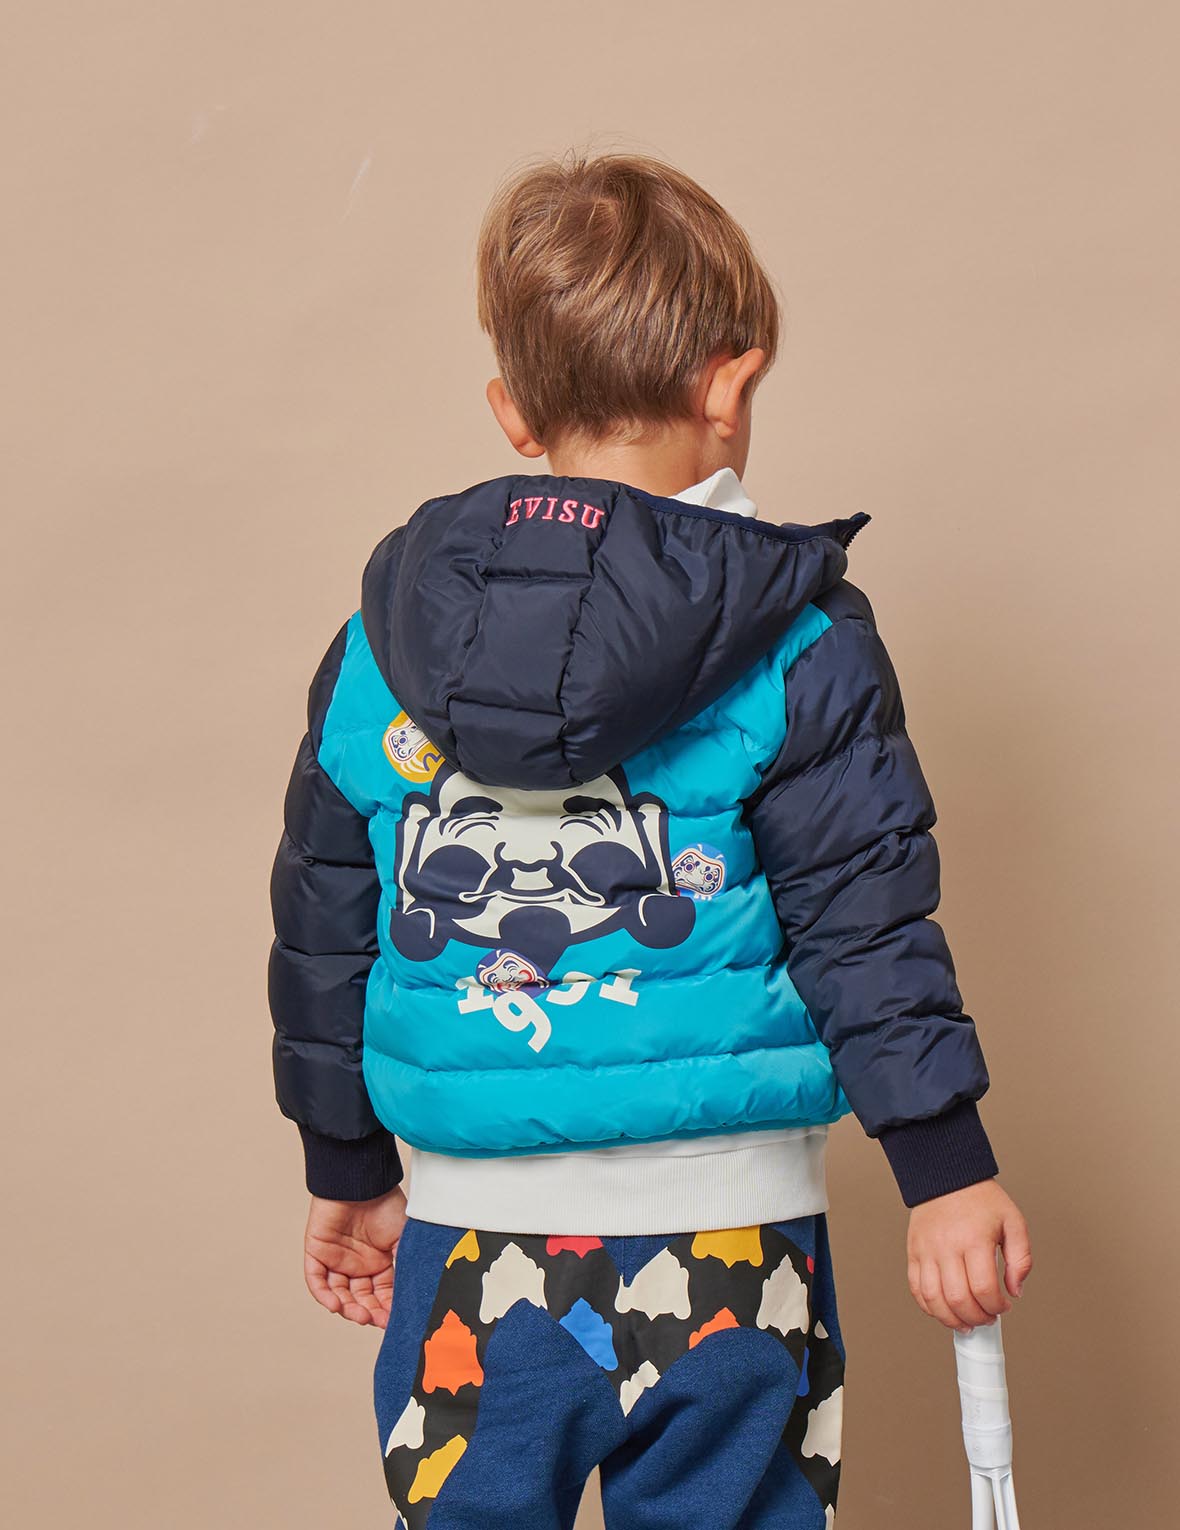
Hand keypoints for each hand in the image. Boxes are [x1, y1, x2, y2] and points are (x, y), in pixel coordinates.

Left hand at [304, 1186, 407, 1328]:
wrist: (363, 1180)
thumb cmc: (386, 1203)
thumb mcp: (404, 1238)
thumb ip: (406, 1265)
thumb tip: (415, 1294)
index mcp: (379, 1261)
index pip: (382, 1293)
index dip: (387, 1309)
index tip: (395, 1321)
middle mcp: (358, 1263)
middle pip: (361, 1298)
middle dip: (369, 1312)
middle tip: (377, 1321)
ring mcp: (336, 1259)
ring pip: (339, 1293)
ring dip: (348, 1308)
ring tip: (361, 1315)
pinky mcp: (317, 1252)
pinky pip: (317, 1281)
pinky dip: (325, 1296)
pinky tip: (337, 1305)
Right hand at [906, 1180, 1031, 1331]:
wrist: (945, 1175)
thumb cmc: (980, 1198)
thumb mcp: (1013, 1222)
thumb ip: (1021, 1259)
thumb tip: (1015, 1291)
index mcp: (974, 1239)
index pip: (984, 1289)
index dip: (997, 1307)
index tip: (1004, 1306)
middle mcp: (947, 1246)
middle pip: (958, 1299)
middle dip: (977, 1318)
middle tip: (987, 1317)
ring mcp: (927, 1250)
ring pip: (934, 1299)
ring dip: (952, 1319)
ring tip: (966, 1321)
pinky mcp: (913, 1252)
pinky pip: (916, 1289)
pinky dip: (928, 1307)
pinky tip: (944, 1310)